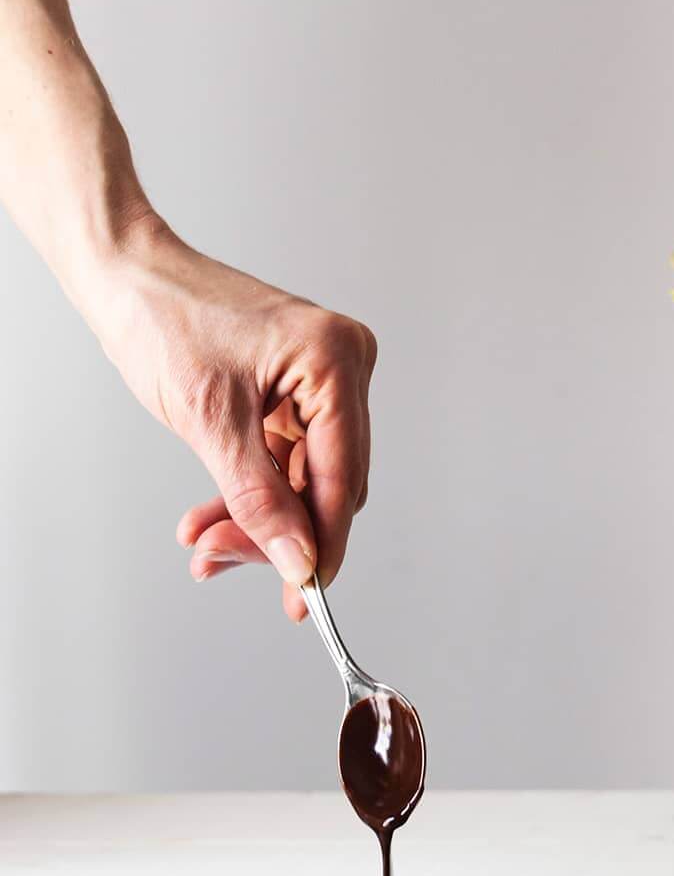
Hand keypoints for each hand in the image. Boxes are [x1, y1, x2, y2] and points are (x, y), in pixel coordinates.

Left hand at [91, 218, 375, 621]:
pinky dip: (248, 492)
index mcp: (334, 361)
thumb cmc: (164, 320)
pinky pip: (283, 462)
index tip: (303, 596)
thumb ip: (261, 500)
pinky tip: (210, 520)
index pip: (343, 477)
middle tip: (223, 561)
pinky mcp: (294, 393)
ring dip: (255, 518)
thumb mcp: (211, 423)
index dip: (323, 543)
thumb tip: (298, 561)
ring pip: (302, 481)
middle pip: (327, 485)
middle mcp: (341, 367)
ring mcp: (320, 381)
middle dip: (277, 531)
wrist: (127, 279)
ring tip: (204, 545)